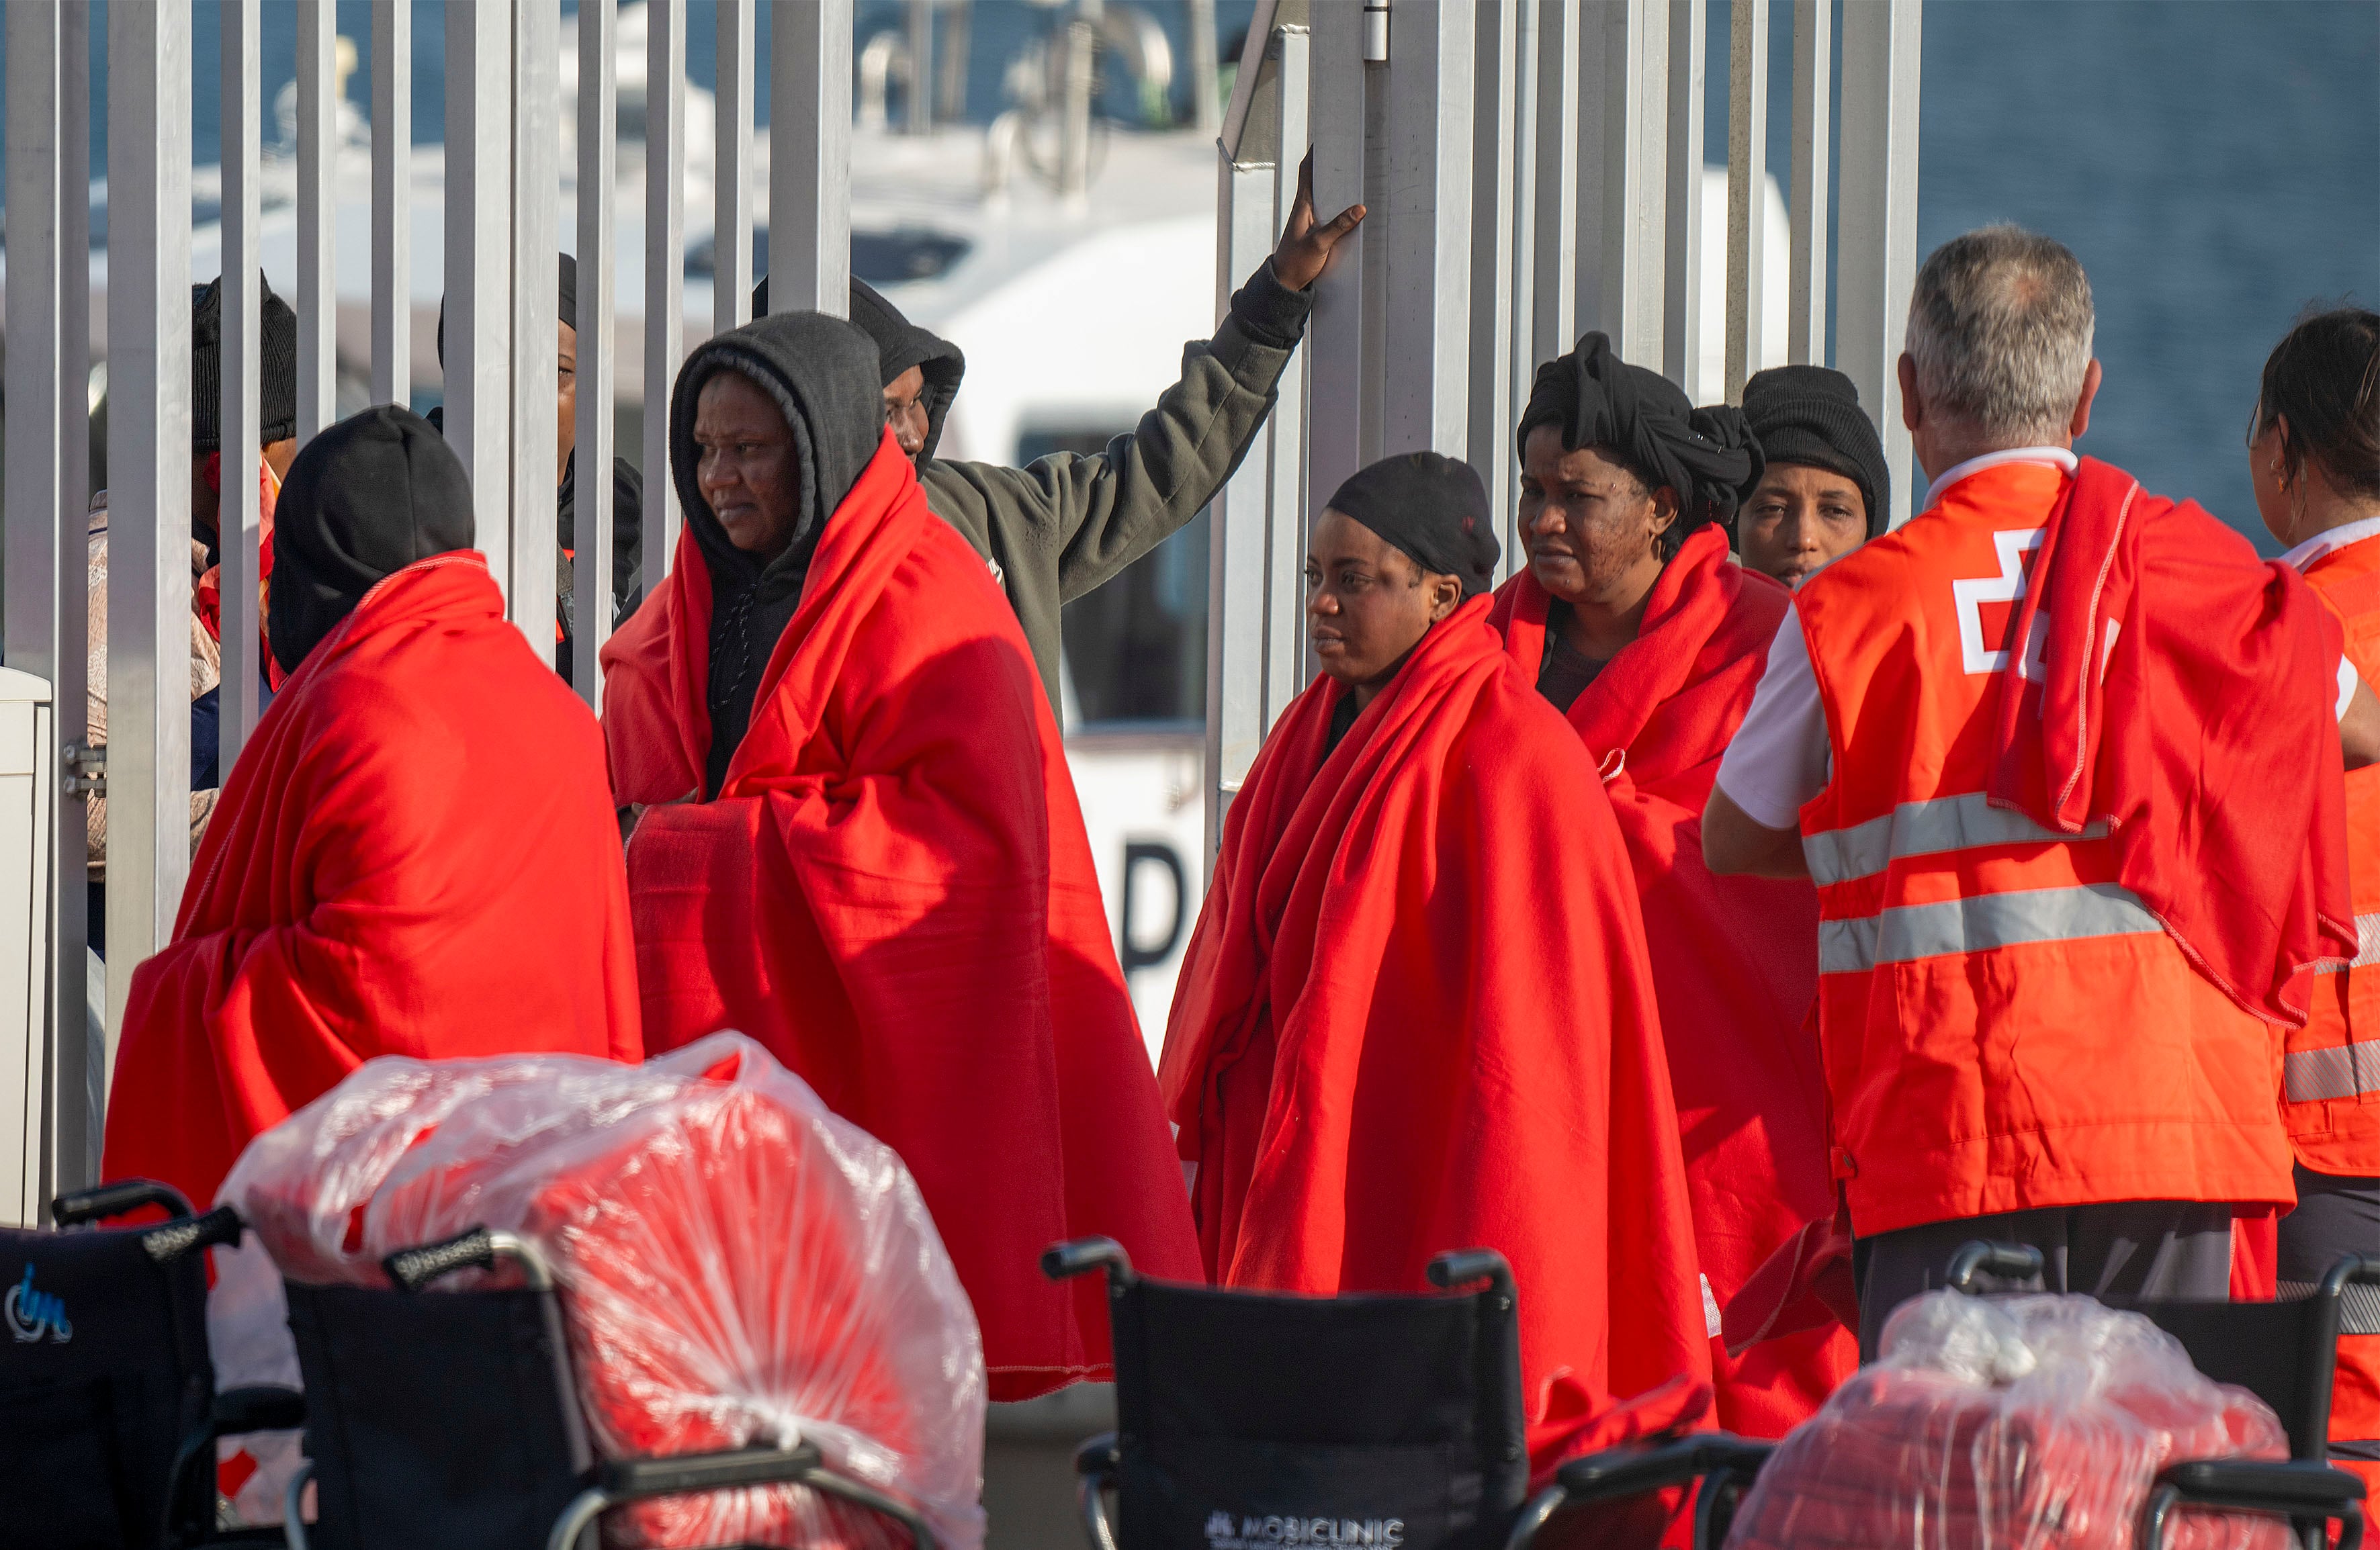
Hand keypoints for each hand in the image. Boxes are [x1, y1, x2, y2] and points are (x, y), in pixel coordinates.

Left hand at [1271, 152, 1365, 292]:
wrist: (1285, 283)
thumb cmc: (1295, 262)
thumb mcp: (1319, 244)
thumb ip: (1338, 226)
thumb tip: (1359, 209)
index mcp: (1302, 206)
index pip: (1306, 172)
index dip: (1314, 154)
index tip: (1323, 139)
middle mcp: (1305, 209)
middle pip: (1317, 180)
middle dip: (1331, 166)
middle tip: (1346, 153)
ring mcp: (1310, 220)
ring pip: (1324, 196)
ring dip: (1336, 187)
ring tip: (1353, 176)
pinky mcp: (1316, 232)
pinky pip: (1329, 213)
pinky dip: (1339, 206)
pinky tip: (1350, 208)